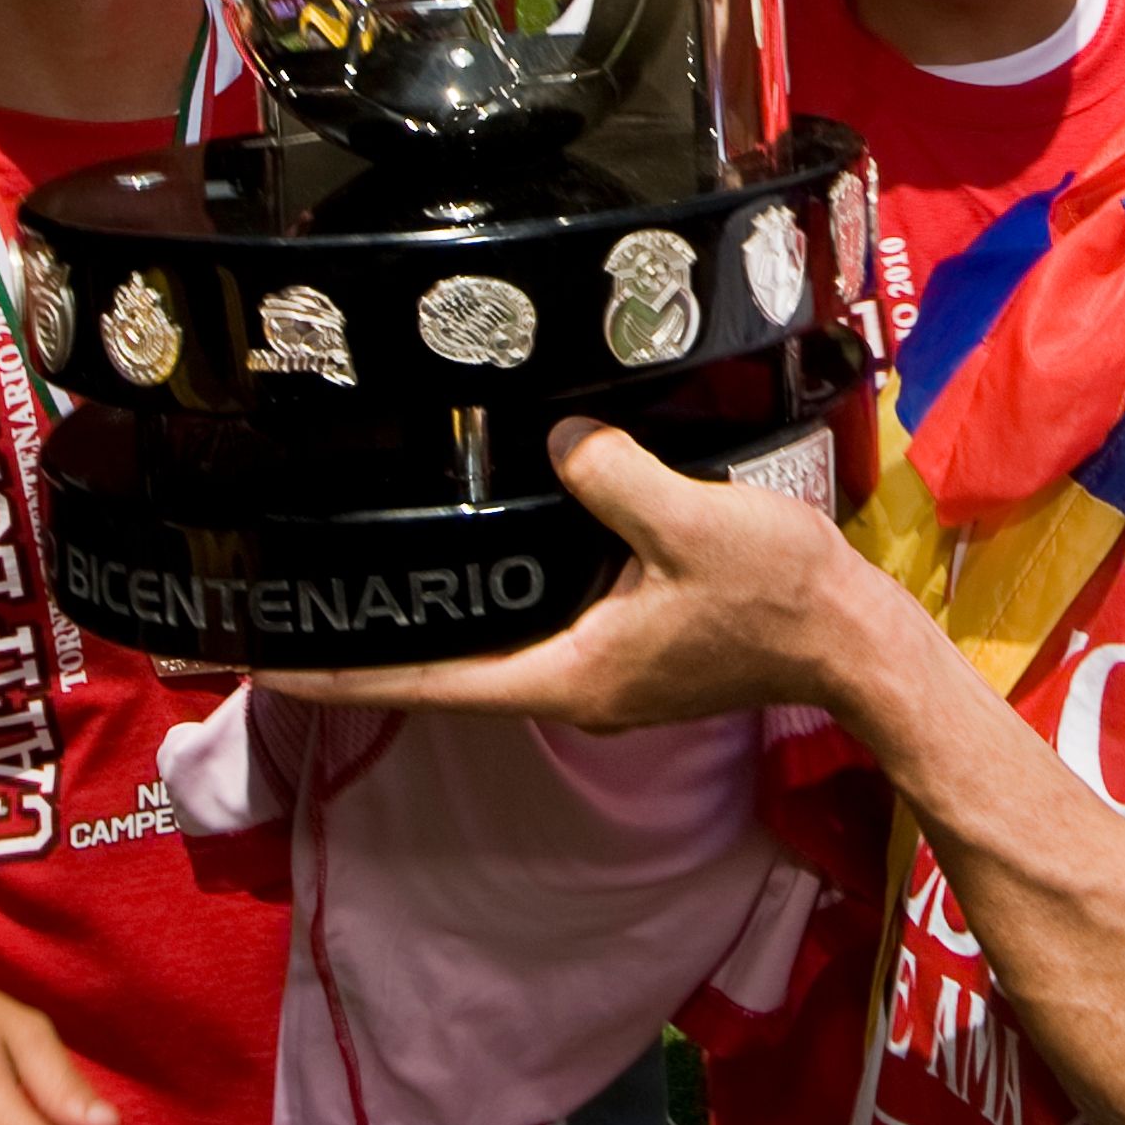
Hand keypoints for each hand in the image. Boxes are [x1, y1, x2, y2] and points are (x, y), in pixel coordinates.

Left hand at [259, 420, 872, 732]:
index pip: (429, 681)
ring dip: (437, 620)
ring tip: (365, 581)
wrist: (857, 640)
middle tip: (295, 607)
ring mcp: (605, 673)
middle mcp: (574, 687)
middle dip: (375, 646)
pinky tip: (484, 553)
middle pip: (450, 670)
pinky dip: (496, 597)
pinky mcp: (634, 649)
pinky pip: (541, 622)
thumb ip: (611, 475)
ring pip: (496, 644)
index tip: (267, 664)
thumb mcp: (689, 521)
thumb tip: (555, 437)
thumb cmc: (779, 596)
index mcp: (568, 675)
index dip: (343, 675)